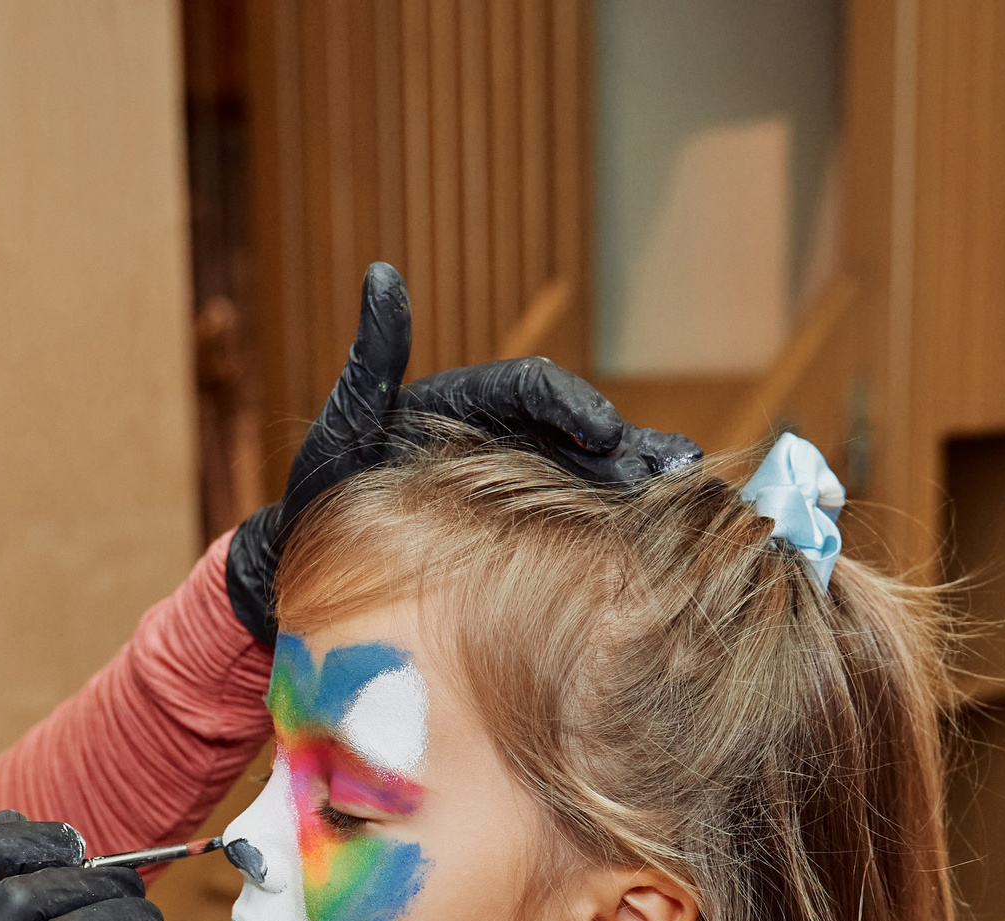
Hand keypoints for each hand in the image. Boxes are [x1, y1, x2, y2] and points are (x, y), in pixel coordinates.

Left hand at [222, 261, 700, 644]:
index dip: (571, 406)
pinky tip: (668, 541)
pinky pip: (584, 525)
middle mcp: (508, 437)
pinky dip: (626, 527)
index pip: (532, 389)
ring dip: (643, 485)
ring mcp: (524, 485)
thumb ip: (372, 358)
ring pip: (596, 477)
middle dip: (630, 450)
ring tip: (688, 499)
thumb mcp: (346, 423)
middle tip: (674, 470)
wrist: (316, 558)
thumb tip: (380, 276)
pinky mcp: (531, 532)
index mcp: (470, 401)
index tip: (602, 432)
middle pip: (582, 432)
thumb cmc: (326, 490)